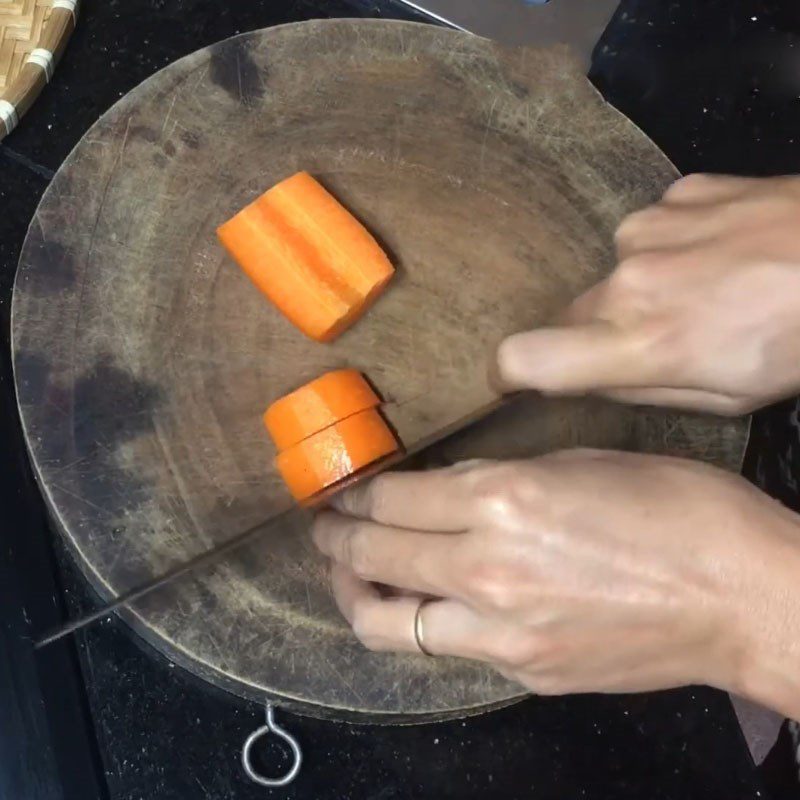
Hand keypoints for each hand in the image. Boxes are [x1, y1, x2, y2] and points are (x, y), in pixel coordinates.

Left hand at [312, 451, 799, 717]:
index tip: (345, 490)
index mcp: (501, 500)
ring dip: (355, 592)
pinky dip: (419, 623)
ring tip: (348, 573)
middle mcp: (486, 567)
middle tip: (325, 527)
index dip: (358, 493)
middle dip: (337, 537)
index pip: (393, 498)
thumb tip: (450, 490)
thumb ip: (501, 478)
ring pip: (387, 621)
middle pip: (375, 553)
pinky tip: (423, 605)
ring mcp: (500, 631)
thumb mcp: (579, 462)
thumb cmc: (676, 508)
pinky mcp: (522, 671)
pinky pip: (445, 648)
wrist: (743, 596)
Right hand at [496, 174, 799, 413]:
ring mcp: (651, 227)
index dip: (509, 374)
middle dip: (600, 334)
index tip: (518, 381)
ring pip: (616, 273)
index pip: (526, 357)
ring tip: (709, 290)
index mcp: (642, 341)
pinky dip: (676, 248)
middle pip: (571, 316)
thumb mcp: (729, 397)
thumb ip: (644, 392)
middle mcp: (631, 279)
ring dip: (645, 288)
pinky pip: (653, 231)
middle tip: (661, 340)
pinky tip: (725, 253)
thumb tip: (595, 380)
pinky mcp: (677, 193)